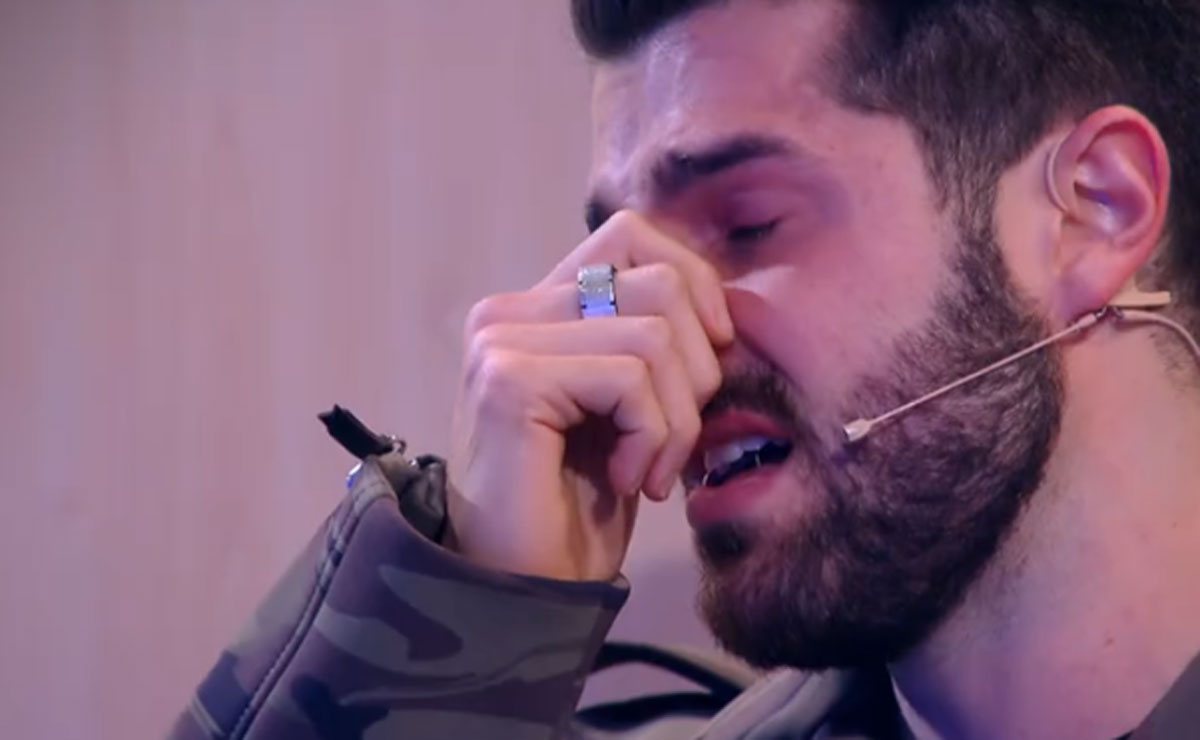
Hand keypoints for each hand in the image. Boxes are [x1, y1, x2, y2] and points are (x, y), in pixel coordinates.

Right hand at [448, 211, 732, 580]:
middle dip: (696, 370)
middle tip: (673, 441)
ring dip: (677, 418)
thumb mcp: (631, 405)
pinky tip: (628, 479)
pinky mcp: (507, 381)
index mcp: (537, 306)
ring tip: (649, 468)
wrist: (527, 589)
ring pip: (654, 334)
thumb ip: (655, 337)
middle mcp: (508, 311)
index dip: (694, 285)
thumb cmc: (584, 502)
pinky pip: (629, 378)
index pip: (633, 234)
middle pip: (659, 282)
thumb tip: (727, 298)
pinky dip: (652, 438)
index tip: (710, 358)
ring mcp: (500, 341)